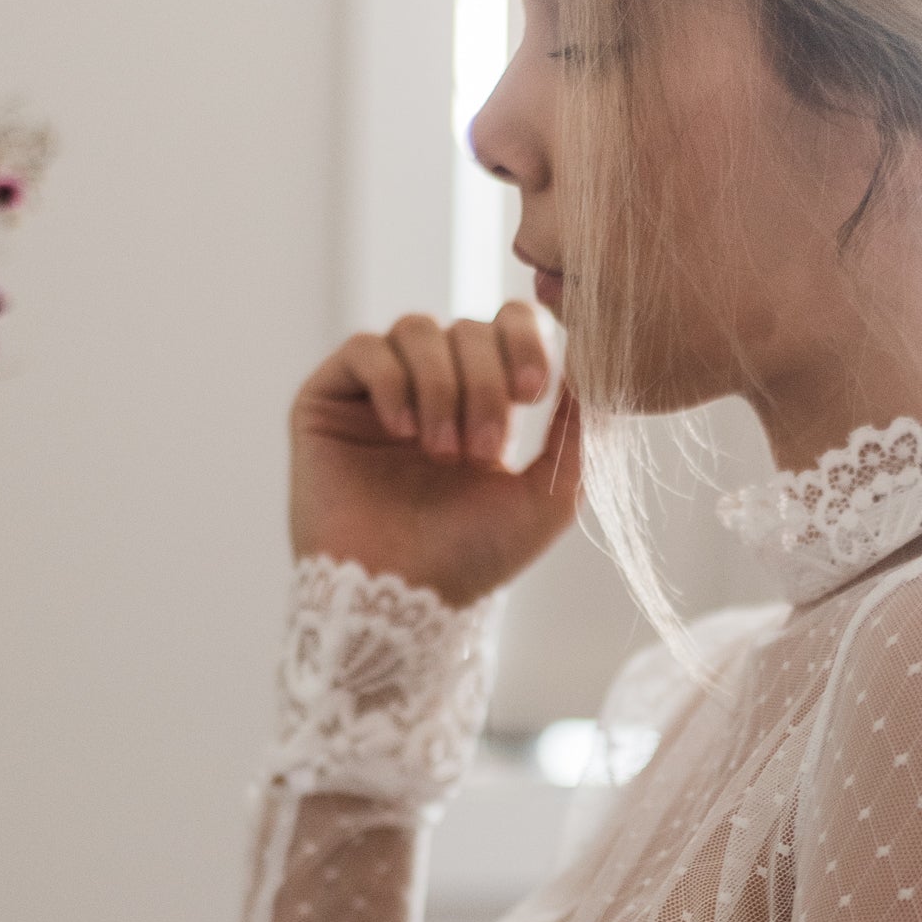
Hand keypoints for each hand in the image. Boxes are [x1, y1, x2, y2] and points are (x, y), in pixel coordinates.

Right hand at [289, 303, 581, 608]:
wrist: (402, 597)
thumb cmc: (473, 556)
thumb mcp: (549, 495)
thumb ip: (578, 433)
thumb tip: (594, 365)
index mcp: (481, 399)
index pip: (505, 325)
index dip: (525, 340)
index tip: (533, 392)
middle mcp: (429, 385)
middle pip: (466, 327)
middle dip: (484, 383)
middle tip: (481, 449)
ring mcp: (377, 389)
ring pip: (417, 328)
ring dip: (441, 386)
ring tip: (441, 451)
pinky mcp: (327, 398)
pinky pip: (365, 348)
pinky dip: (393, 382)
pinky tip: (402, 432)